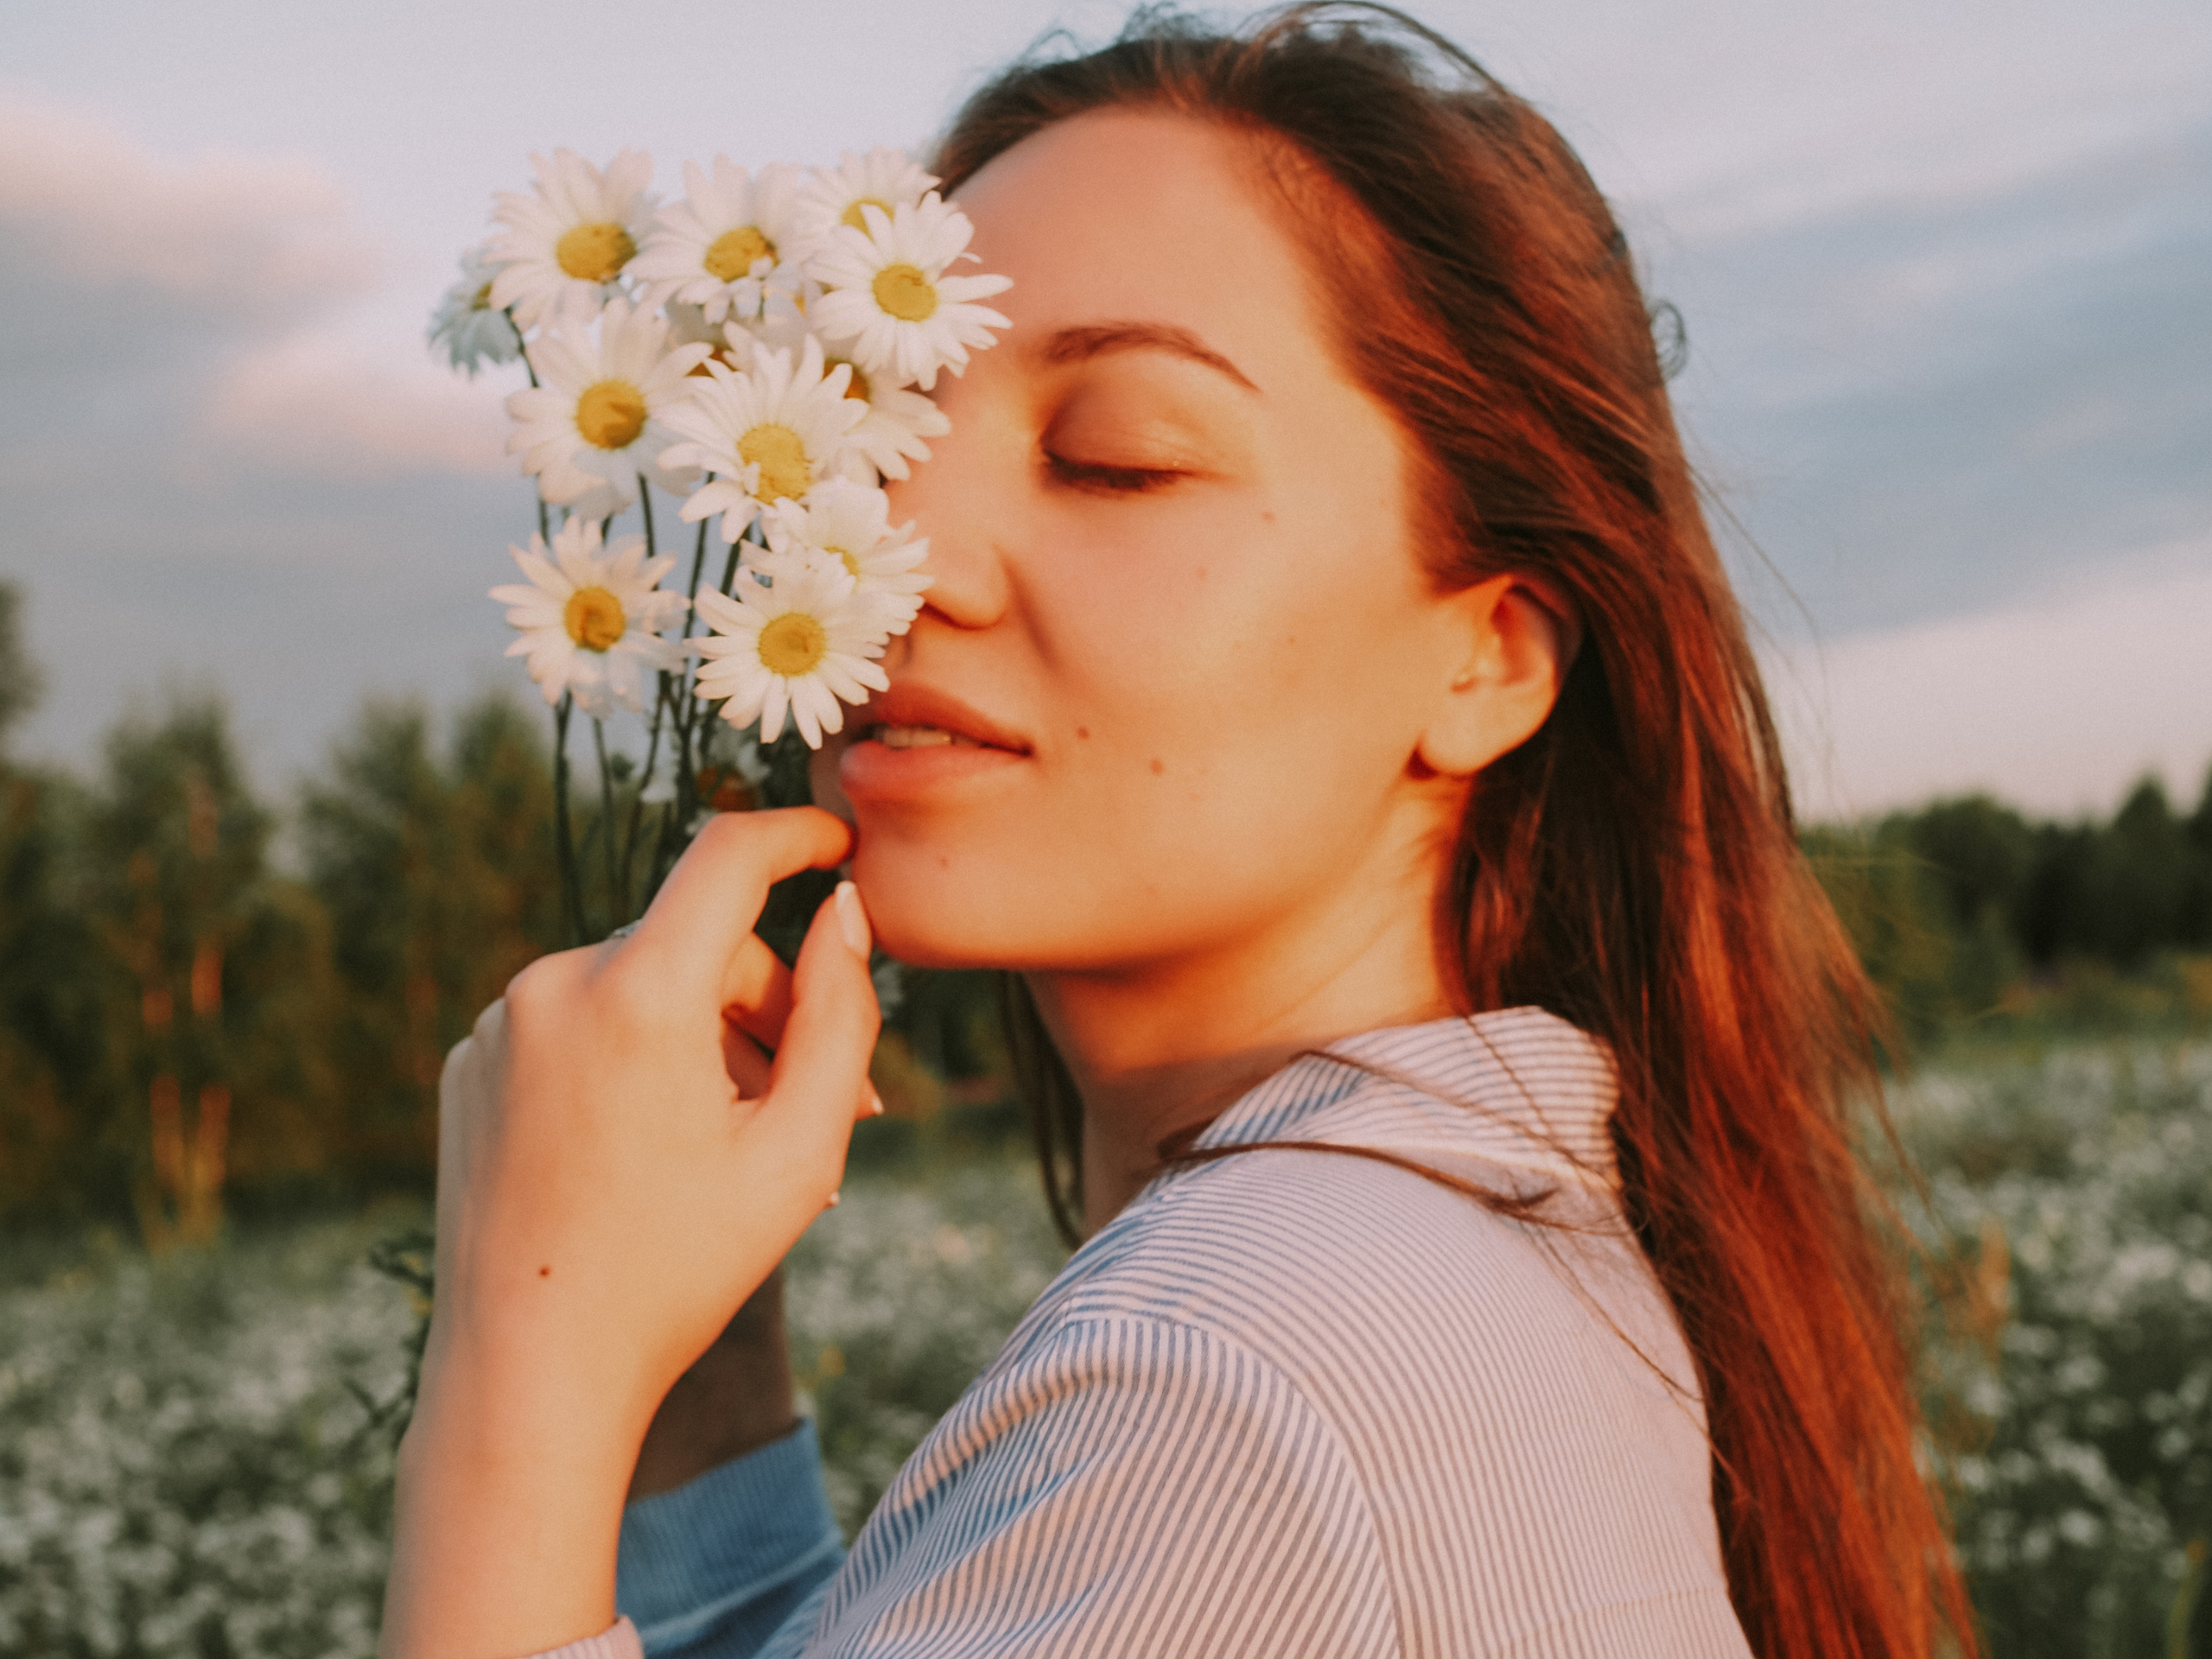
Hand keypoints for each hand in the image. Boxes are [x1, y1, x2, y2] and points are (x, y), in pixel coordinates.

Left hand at [382, 807, 879, 1658]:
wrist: (528, 1372)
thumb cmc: (680, 1269)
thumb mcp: (800, 1148)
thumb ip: (842, 1012)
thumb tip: (845, 909)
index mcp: (638, 993)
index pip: (728, 853)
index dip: (796, 833)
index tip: (840, 842)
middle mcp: (553, 984)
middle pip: (694, 942)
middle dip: (764, 1004)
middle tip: (826, 1105)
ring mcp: (498, 1023)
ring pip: (635, 984)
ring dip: (698, 1037)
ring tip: (736, 1145)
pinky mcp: (468, 1063)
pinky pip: (574, 1024)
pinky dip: (628, 1059)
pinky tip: (651, 1151)